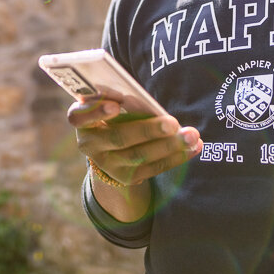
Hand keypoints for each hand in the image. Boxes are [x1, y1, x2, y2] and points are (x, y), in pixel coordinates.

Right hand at [69, 94, 202, 186]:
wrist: (109, 148)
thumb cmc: (113, 114)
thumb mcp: (109, 103)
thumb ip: (118, 98)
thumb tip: (138, 96)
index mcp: (82, 121)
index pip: (79, 116)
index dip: (96, 111)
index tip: (115, 105)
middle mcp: (91, 145)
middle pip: (119, 139)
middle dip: (148, 130)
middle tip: (173, 122)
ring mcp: (108, 165)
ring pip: (140, 157)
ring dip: (169, 146)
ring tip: (192, 134)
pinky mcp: (126, 178)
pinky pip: (154, 168)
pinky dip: (176, 157)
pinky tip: (194, 146)